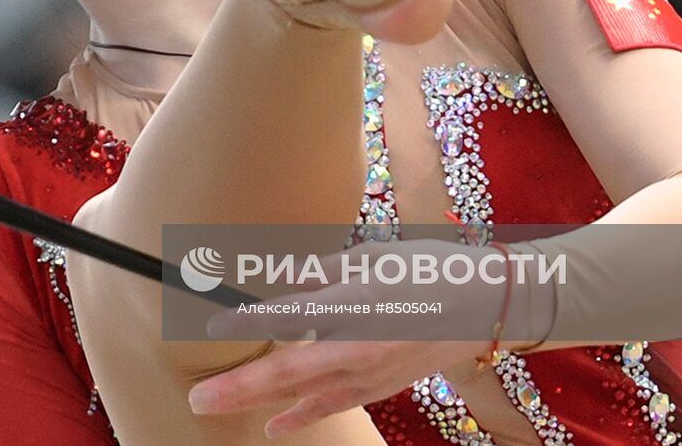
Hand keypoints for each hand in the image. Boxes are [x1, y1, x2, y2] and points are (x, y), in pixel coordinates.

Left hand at [186, 236, 544, 438]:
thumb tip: (280, 281)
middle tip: (198, 397)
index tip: (214, 323)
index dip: (248, 322)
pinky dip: (300, 415)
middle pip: (287, 372)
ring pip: (302, 394)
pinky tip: (274, 425)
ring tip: (216, 405)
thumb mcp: (372, 257)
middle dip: (239, 386)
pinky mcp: (380, 387)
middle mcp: (359, 345)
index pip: (289, 317)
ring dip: (257, 402)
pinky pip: (332, 404)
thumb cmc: (426, 269)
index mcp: (357, 303)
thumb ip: (322, 273)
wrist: (483, 305)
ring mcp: (371, 373)